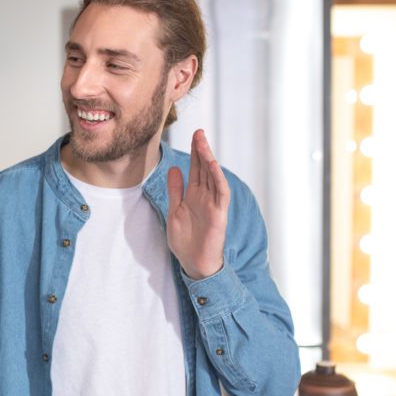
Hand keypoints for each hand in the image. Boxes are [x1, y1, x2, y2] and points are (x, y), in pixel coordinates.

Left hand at [167, 129, 229, 279]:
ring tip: (203, 144)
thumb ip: (176, 191)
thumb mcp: (174, 211)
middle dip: (202, 150)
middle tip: (199, 132)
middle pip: (204, 169)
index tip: (193, 136)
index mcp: (194, 196)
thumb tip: (174, 169)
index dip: (194, 153)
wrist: (194, 263)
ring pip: (213, 177)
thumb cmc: (185, 241)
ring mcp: (213, 204)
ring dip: (209, 160)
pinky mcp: (219, 214)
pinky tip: (213, 166)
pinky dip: (218, 179)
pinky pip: (220, 193)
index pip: (195, 170)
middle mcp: (205, 197)